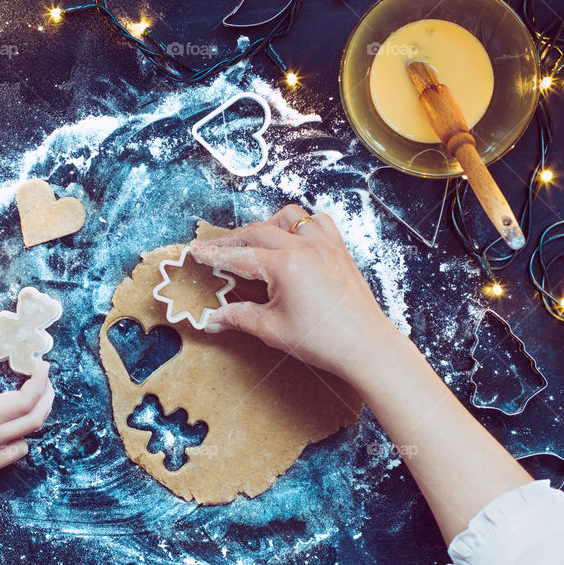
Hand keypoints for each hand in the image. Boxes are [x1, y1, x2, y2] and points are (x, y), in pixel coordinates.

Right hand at [0, 319, 54, 536]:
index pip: (27, 398)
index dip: (40, 380)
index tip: (43, 365)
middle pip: (35, 419)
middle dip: (46, 397)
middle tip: (44, 379)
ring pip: (27, 439)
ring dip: (34, 417)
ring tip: (32, 399)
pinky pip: (12, 455)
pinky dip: (19, 440)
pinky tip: (12, 427)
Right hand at [190, 205, 408, 384]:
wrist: (366, 347)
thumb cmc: (324, 341)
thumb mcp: (273, 330)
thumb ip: (240, 317)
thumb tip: (214, 318)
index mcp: (286, 266)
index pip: (240, 256)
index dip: (214, 254)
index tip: (197, 251)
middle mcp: (305, 247)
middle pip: (258, 232)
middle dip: (233, 240)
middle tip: (215, 249)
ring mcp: (326, 245)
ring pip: (289, 217)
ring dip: (267, 225)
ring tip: (255, 241)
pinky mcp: (340, 250)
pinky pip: (319, 222)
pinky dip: (302, 224)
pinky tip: (294, 238)